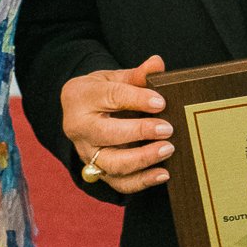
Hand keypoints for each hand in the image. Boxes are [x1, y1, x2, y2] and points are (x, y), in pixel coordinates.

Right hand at [61, 54, 174, 192]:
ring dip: (142, 159)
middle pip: (107, 134)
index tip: (161, 102)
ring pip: (112, 163)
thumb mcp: (113, 78)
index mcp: (80, 97)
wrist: (79, 111)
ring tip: (167, 149)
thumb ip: (137, 75)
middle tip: (167, 128)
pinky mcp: (98, 171)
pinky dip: (142, 182)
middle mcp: (79, 128)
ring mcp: (87, 153)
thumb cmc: (100, 92)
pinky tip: (163, 173)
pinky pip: (119, 183)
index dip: (137, 99)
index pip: (110, 98)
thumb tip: (157, 63)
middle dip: (139, 132)